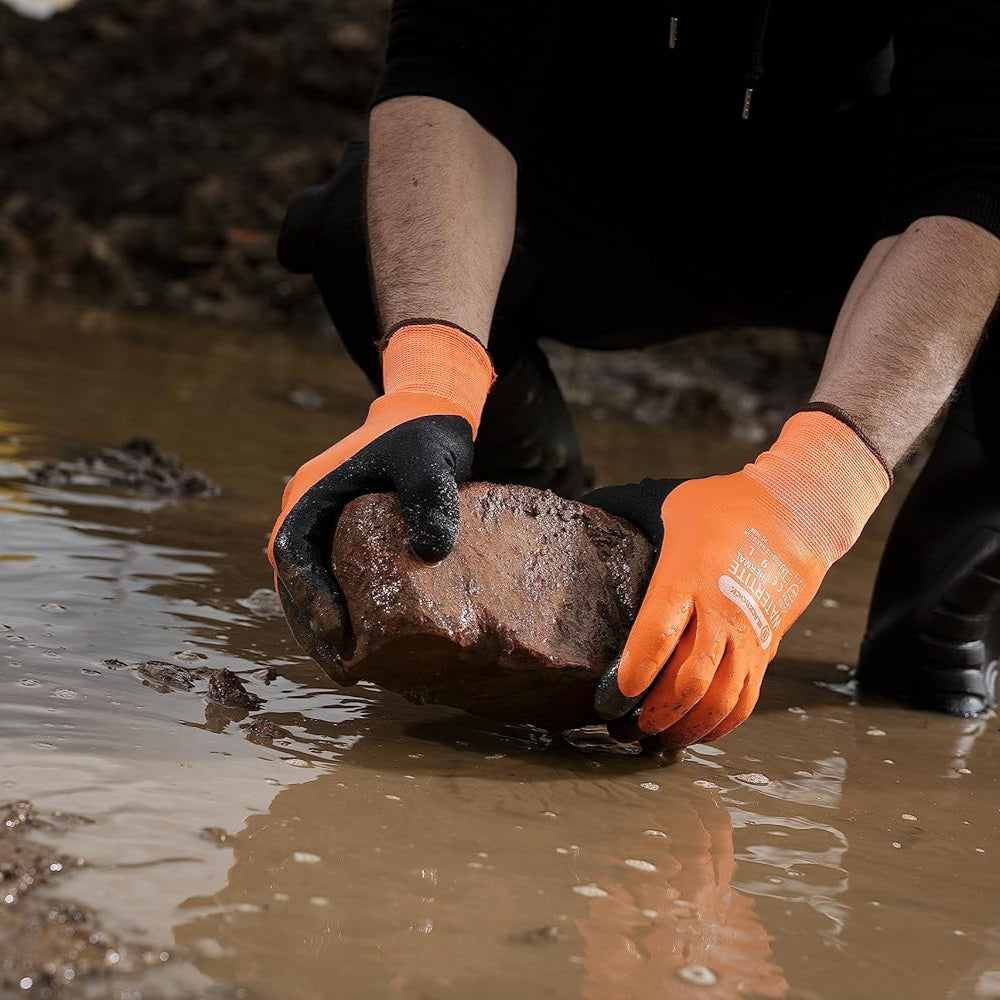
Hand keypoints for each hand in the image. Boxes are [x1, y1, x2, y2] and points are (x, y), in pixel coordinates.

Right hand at [268, 323, 493, 680]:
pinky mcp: (344, 544)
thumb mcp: (430, 459)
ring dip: (323, 630)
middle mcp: (308, 515)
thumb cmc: (423, 435)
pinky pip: (332, 585)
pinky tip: (367, 648)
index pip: (293, 552)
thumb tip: (432, 552)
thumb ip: (430, 495)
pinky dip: (342, 617)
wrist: (425, 417)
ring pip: (308, 589)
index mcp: (311, 493)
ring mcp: (323, 531)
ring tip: (350, 670)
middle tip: (343, 668)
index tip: (336, 630)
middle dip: (313, 628)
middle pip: (294, 581)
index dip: (309, 595)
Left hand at [587, 409, 889, 748]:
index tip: (614, 695)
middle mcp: (721, 612)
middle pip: (691, 678)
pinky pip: (745, 700)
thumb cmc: (723, 508)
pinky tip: (696, 734)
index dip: (636, 670)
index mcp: (689, 575)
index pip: (659, 633)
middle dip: (656, 711)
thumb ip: (629, 516)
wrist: (796, 517)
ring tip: (656, 739)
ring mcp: (747, 635)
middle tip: (626, 727)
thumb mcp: (671, 503)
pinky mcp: (765, 650)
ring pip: (720, 698)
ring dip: (687, 726)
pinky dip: (720, 725)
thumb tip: (585, 516)